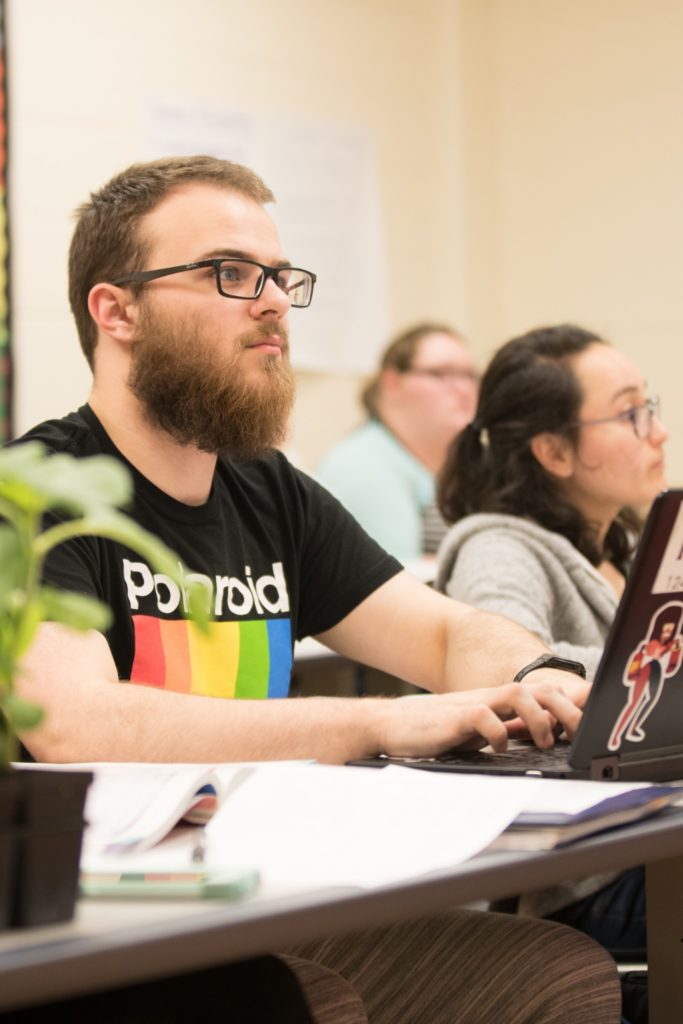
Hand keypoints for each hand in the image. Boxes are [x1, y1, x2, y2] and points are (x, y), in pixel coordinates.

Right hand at [373, 679, 584, 758]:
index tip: (595, 721)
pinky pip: (485, 716)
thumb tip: (542, 740)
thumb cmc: (437, 732)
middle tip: (581, 734)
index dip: (572, 703)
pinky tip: (499, 747)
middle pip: (539, 688)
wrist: (392, 727)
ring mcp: (474, 704)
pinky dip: (499, 733)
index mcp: (500, 702)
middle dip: (567, 709)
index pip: (543, 693)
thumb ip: (507, 731)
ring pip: (518, 693)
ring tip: (543, 741)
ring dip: (538, 717)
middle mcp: (491, 697)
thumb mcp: (479, 733)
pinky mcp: (455, 717)